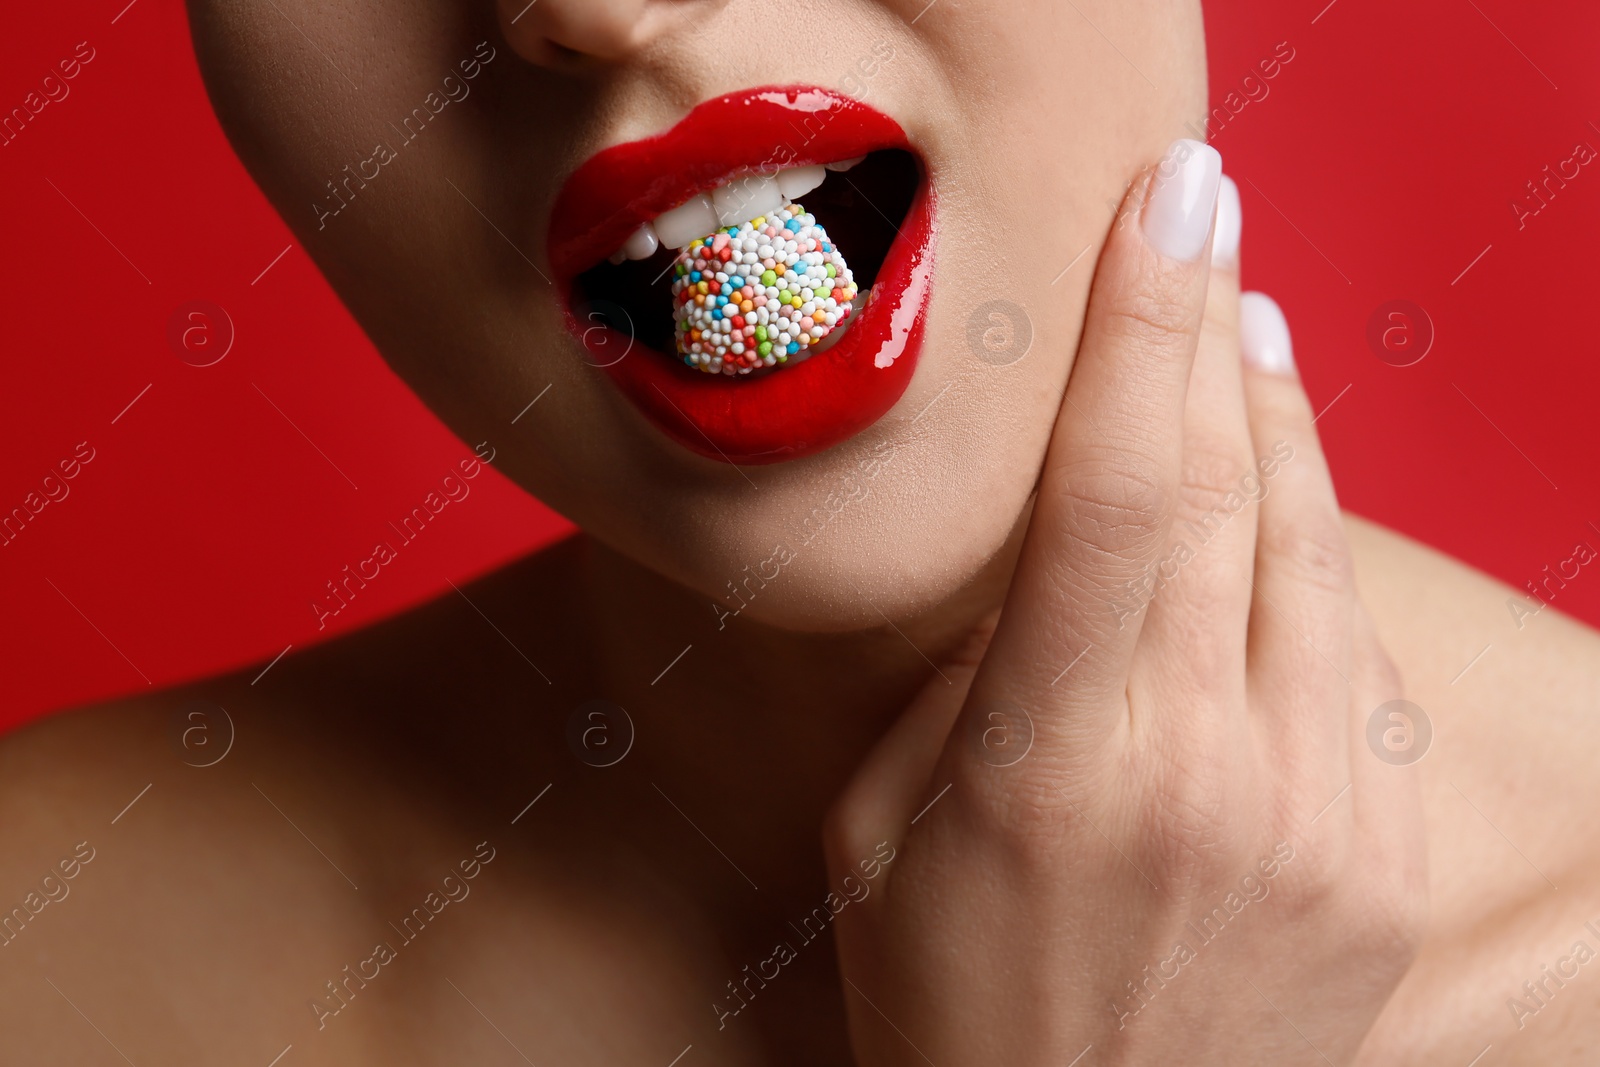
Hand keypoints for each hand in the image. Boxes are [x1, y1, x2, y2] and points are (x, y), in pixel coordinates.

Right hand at [825, 141, 1426, 1064]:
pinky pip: (1353, 651)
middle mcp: (1211, 776)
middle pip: (1226, 486)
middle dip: (1211, 334)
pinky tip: (1273, 511)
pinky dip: (1311, 554)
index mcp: (1058, 763)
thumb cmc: (946, 998)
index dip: (1142, 322)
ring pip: (1312, 551)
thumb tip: (1055, 547)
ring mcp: (1322, 817)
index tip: (1167, 202)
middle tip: (1200, 229)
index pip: (1114, 487)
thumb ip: (974, 670)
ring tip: (1238, 342)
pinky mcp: (1381, 854)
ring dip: (1270, 426)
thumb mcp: (885, 823)